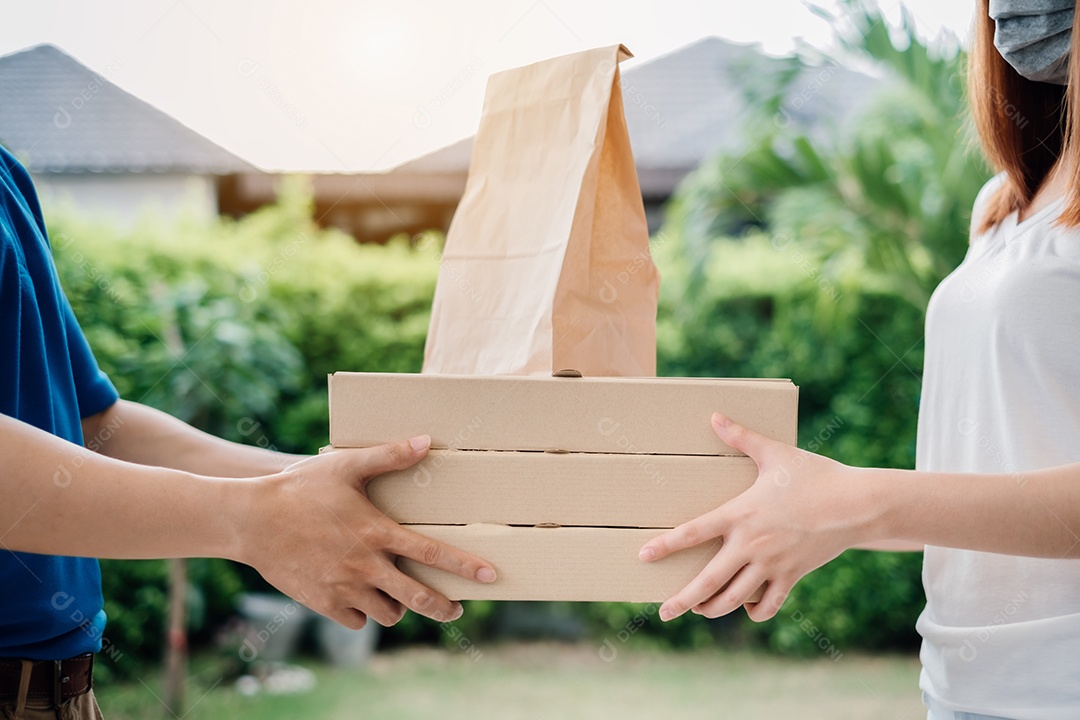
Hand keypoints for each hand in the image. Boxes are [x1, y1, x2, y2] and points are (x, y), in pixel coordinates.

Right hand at [236, 435, 496, 628]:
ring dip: (398, 606)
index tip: (490, 577)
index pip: (432, 552)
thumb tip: (426, 441)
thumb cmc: (300, 488)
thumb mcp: (345, 465)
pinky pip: (357, 621)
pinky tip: (362, 597)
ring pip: (388, 612)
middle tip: (455, 609)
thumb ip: (389, 456)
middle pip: (418, 597)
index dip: (464, 567)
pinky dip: (364, 613)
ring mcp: (344, 587)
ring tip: (397, 593)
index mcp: (377, 532)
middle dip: (444, 607)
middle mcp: (365, 565)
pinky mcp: (323, 603)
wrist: (250, 519)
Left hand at [640, 413, 871, 621]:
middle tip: (663, 612)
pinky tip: (747, 609)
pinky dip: (755, 611)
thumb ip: (742, 437)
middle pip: (709, 580)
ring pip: (735, 598)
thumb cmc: (815, 475)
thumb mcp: (775, 453)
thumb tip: (715, 416)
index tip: (643, 556)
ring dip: (713, 608)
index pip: (694, 532)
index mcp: (741, 514)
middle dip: (683, 599)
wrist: (858, 504)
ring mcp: (772, 565)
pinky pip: (769, 605)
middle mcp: (752, 545)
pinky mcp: (792, 577)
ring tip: (698, 610)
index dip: (666, 545)